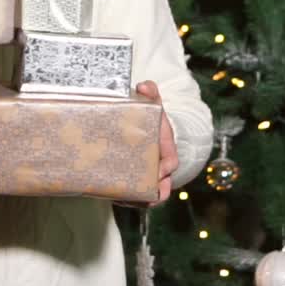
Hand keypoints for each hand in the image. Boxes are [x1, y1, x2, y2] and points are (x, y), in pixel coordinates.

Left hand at [135, 81, 178, 206]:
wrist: (140, 126)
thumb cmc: (148, 116)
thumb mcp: (151, 103)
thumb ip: (150, 92)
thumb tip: (144, 86)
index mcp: (165, 149)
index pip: (171, 162)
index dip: (166, 168)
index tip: (159, 172)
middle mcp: (157, 165)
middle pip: (160, 185)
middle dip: (154, 194)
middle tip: (145, 197)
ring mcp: (145, 174)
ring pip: (146, 193)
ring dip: (137, 199)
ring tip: (123, 199)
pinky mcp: (132, 179)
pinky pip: (132, 193)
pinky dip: (125, 197)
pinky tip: (113, 196)